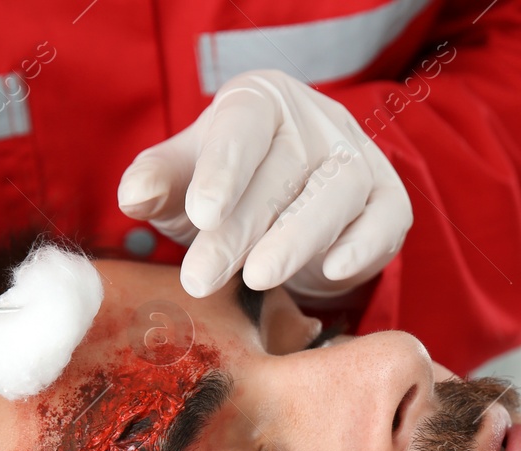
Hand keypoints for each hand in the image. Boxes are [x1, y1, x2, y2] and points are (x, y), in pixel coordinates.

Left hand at [118, 69, 412, 299]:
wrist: (289, 210)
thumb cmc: (229, 189)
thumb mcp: (186, 182)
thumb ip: (159, 182)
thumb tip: (132, 195)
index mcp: (261, 101)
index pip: (245, 125)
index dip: (224, 169)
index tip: (201, 214)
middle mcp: (317, 121)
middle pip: (285, 169)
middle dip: (241, 228)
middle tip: (202, 277)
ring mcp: (359, 158)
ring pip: (336, 193)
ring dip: (296, 239)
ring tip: (257, 278)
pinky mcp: (389, 201)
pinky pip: (386, 219)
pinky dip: (362, 245)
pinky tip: (331, 271)